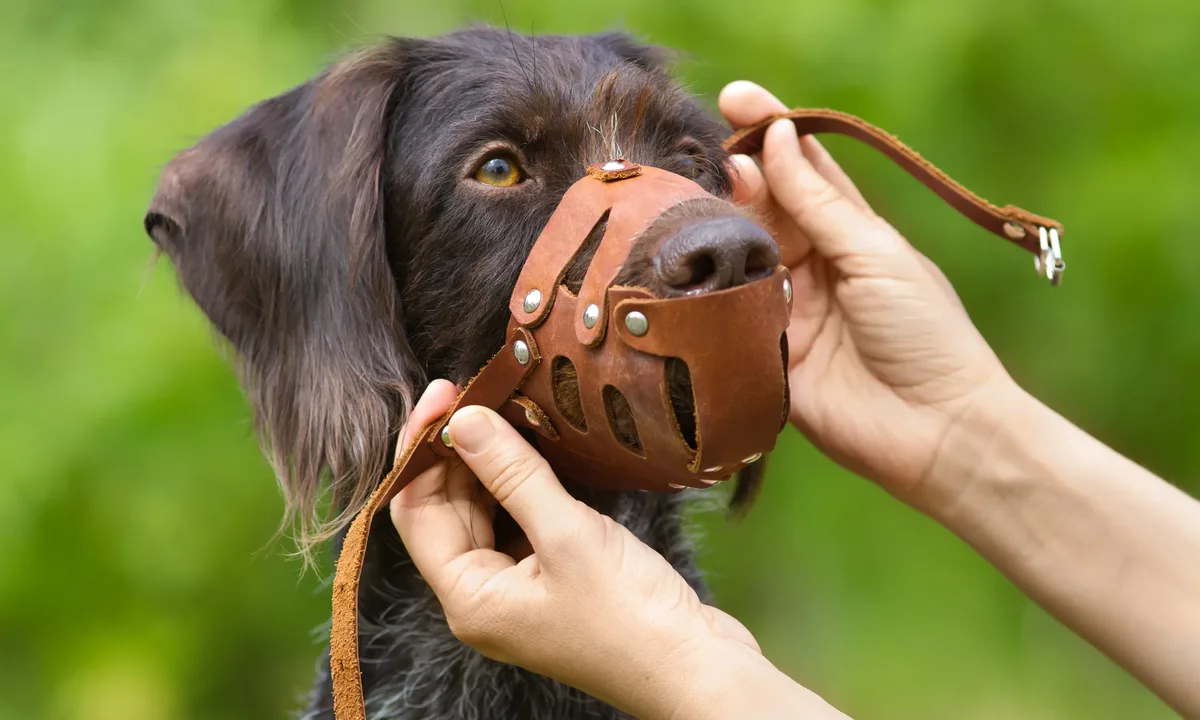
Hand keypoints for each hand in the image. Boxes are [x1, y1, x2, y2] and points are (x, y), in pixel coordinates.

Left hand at [388, 382, 768, 719]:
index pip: (414, 510)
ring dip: (489, 462)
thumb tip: (464, 420)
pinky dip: (521, 482)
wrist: (696, 668)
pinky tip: (536, 447)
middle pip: (444, 508)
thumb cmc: (631, 617)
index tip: (444, 394)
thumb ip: (512, 474)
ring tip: (506, 407)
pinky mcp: (551, 577)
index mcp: (468, 597)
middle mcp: (482, 595)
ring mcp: (517, 588)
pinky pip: (518, 520)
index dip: (421, 448)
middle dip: (456, 450)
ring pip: (482, 510)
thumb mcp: (567, 535)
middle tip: (478, 389)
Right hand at [719, 81, 1016, 506]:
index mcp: (847, 233)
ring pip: (734, 256)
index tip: (735, 99)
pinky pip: (723, 317)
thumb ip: (820, 202)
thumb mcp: (875, 254)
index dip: (769, 131)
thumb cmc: (925, 333)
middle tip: (715, 156)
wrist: (936, 429)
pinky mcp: (762, 355)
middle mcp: (810, 266)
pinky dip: (704, 291)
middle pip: (761, 208)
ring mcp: (782, 310)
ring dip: (715, 227)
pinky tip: (683, 264)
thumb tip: (776, 139)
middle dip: (735, 176)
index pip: (801, 169)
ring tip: (697, 199)